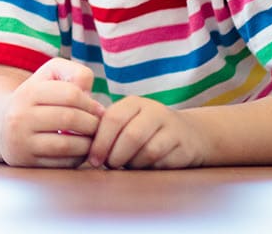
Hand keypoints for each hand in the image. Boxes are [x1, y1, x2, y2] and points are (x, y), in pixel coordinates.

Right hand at [0, 58, 103, 167]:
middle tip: (98, 126)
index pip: (70, 94)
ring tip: (92, 138)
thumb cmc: (36, 99)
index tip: (98, 110)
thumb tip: (91, 96)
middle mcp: (20, 117)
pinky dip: (78, 157)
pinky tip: (80, 150)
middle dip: (92, 123)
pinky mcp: (26, 162)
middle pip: (70, 119)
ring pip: (67, 144)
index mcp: (28, 92)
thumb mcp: (49, 76)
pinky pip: (62, 163)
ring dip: (88, 143)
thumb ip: (75, 74)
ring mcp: (21, 142)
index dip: (91, 103)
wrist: (0, 127)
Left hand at [87, 96, 209, 169]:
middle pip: (130, 136)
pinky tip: (145, 166)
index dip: (100, 142)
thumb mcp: (127, 122)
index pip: (112, 119)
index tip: (93, 159)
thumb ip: (106, 129)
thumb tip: (80, 144)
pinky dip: (149, 168)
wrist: (190, 134)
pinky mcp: (185, 146)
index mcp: (134, 103)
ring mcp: (172, 128)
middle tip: (110, 164)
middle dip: (115, 156)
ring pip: (147, 151)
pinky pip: (162, 161)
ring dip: (132, 163)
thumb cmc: (146, 131)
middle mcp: (155, 111)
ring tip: (128, 164)